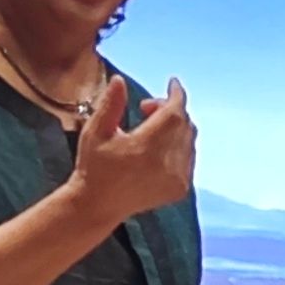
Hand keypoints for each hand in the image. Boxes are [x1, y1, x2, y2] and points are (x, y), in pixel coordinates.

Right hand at [66, 76, 195, 228]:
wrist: (98, 205)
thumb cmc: (94, 166)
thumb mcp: (95, 131)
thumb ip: (110, 104)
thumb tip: (120, 80)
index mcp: (146, 147)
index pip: (174, 113)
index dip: (176, 94)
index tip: (172, 82)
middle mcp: (167, 164)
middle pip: (184, 124)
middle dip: (170, 109)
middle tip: (146, 109)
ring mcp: (177, 179)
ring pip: (189, 140)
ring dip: (176, 127)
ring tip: (150, 128)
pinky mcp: (180, 189)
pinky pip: (190, 158)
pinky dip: (180, 146)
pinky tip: (159, 147)